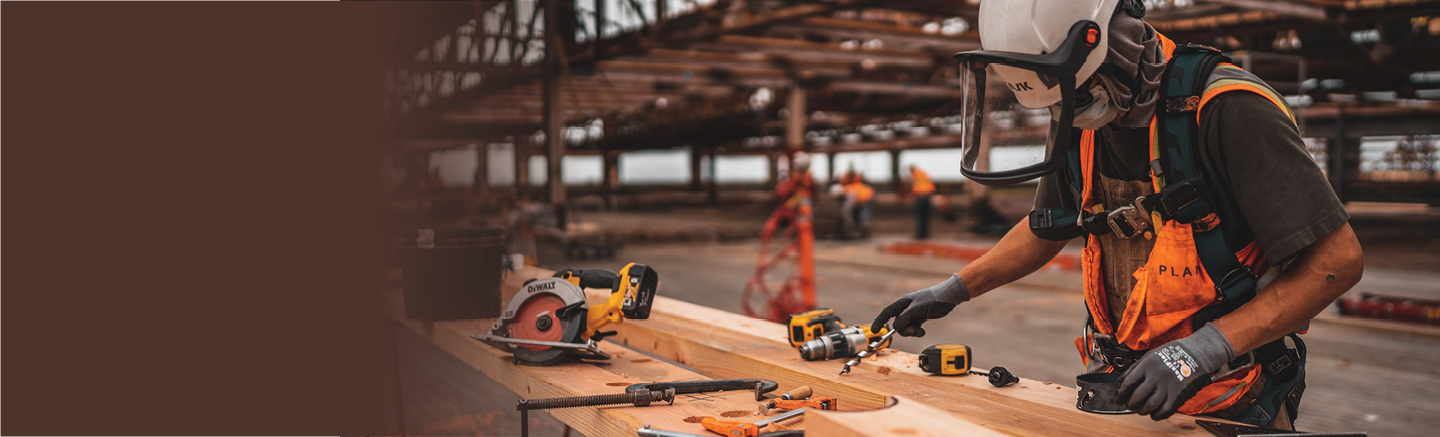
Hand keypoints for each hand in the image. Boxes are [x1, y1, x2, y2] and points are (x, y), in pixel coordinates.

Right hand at [872, 274, 968, 336]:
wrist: (948, 298)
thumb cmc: (933, 299)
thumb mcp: (917, 309)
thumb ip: (905, 318)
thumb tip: (895, 327)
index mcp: (902, 303)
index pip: (887, 313)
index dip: (879, 321)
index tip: (875, 331)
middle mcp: (906, 308)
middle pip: (897, 324)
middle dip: (903, 330)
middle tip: (912, 331)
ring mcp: (913, 314)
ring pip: (905, 327)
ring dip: (911, 332)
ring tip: (920, 331)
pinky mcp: (920, 318)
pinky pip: (913, 328)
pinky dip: (917, 332)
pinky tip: (923, 331)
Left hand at [1117, 323, 1235, 419]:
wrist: (1197, 353)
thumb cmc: (1172, 353)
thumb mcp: (1151, 355)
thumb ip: (1135, 368)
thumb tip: (1120, 381)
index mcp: (1148, 364)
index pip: (1128, 382)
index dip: (1121, 393)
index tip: (1119, 398)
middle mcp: (1157, 375)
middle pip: (1137, 396)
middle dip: (1131, 404)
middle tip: (1129, 405)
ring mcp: (1168, 385)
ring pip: (1150, 405)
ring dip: (1142, 410)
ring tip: (1140, 410)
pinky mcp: (1179, 394)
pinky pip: (1166, 409)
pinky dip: (1157, 415)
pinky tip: (1154, 414)